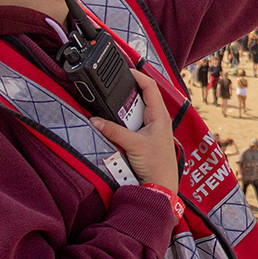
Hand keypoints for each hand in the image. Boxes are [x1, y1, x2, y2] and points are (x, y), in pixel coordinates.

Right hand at [90, 69, 178, 193]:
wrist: (161, 188)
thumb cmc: (157, 166)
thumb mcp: (133, 144)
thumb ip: (113, 131)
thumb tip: (96, 120)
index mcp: (159, 114)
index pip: (150, 86)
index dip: (138, 75)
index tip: (124, 70)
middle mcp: (157, 119)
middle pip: (140, 97)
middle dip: (126, 95)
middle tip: (113, 94)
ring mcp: (152, 129)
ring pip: (135, 112)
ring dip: (124, 112)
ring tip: (114, 113)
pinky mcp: (146, 139)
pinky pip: (133, 125)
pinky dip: (123, 123)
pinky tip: (116, 127)